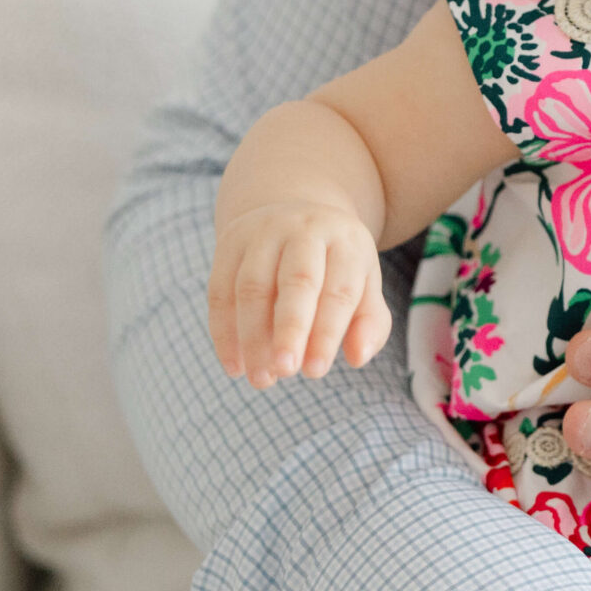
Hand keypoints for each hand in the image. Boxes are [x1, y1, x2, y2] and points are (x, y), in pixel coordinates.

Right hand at [206, 199, 391, 387]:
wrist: (295, 211)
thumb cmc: (336, 265)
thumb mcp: (364, 284)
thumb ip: (370, 323)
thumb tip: (358, 357)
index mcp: (346, 240)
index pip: (339, 289)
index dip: (327, 333)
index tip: (315, 372)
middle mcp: (305, 230)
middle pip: (297, 281)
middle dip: (290, 329)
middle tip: (285, 371)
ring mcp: (263, 232)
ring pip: (252, 287)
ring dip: (253, 339)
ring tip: (262, 379)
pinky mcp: (229, 243)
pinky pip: (220, 290)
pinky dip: (224, 332)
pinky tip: (235, 365)